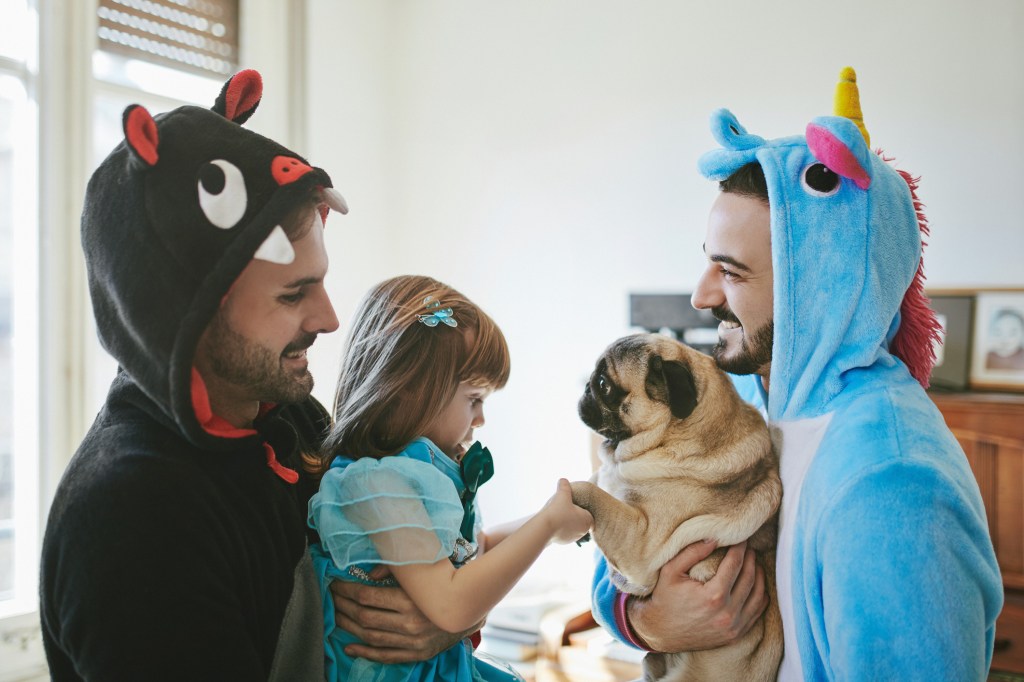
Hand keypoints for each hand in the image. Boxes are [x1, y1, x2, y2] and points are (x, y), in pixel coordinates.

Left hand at [330, 569, 480, 662]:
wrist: (471, 610)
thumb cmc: (445, 583)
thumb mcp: (425, 569)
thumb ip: (398, 568)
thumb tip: (372, 573)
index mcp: (411, 600)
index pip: (368, 596)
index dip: (348, 590)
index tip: (336, 584)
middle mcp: (410, 624)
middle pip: (365, 617)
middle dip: (343, 606)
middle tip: (331, 597)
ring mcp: (413, 642)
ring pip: (371, 637)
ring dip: (349, 626)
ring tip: (336, 615)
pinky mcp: (416, 654)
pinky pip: (385, 656)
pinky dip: (364, 652)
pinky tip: (349, 646)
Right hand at [540, 478, 593, 544]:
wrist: (545, 527)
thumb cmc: (558, 510)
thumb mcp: (562, 494)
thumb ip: (564, 486)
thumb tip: (563, 480)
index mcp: (587, 520)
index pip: (587, 513)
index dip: (580, 508)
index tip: (572, 505)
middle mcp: (583, 531)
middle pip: (580, 520)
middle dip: (574, 515)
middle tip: (564, 509)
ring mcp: (574, 538)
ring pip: (572, 527)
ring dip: (567, 522)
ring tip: (558, 515)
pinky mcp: (565, 542)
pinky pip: (565, 533)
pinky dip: (561, 529)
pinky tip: (554, 523)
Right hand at [627, 540, 767, 652]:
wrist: (660, 633)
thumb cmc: (664, 599)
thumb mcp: (671, 571)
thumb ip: (692, 552)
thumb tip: (714, 539)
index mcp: (713, 596)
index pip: (735, 564)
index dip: (740, 548)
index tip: (741, 538)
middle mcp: (728, 613)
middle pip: (749, 577)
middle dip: (750, 558)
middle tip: (748, 546)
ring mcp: (734, 626)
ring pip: (759, 594)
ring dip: (758, 574)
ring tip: (753, 562)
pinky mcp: (736, 634)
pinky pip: (758, 611)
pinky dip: (760, 594)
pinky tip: (755, 583)